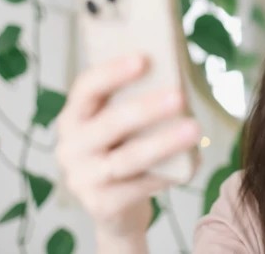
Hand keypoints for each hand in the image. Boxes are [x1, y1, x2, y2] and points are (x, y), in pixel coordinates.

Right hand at [55, 54, 201, 244]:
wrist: (115, 205)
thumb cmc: (124, 148)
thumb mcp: (121, 124)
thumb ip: (134, 101)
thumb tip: (176, 75)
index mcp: (73, 117)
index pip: (86, 89)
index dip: (112, 73)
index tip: (142, 59)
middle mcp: (70, 147)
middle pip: (109, 123)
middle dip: (146, 108)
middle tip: (179, 95)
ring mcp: (82, 179)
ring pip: (127, 158)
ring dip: (164, 142)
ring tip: (194, 129)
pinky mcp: (100, 205)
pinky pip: (139, 187)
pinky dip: (168, 174)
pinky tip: (192, 162)